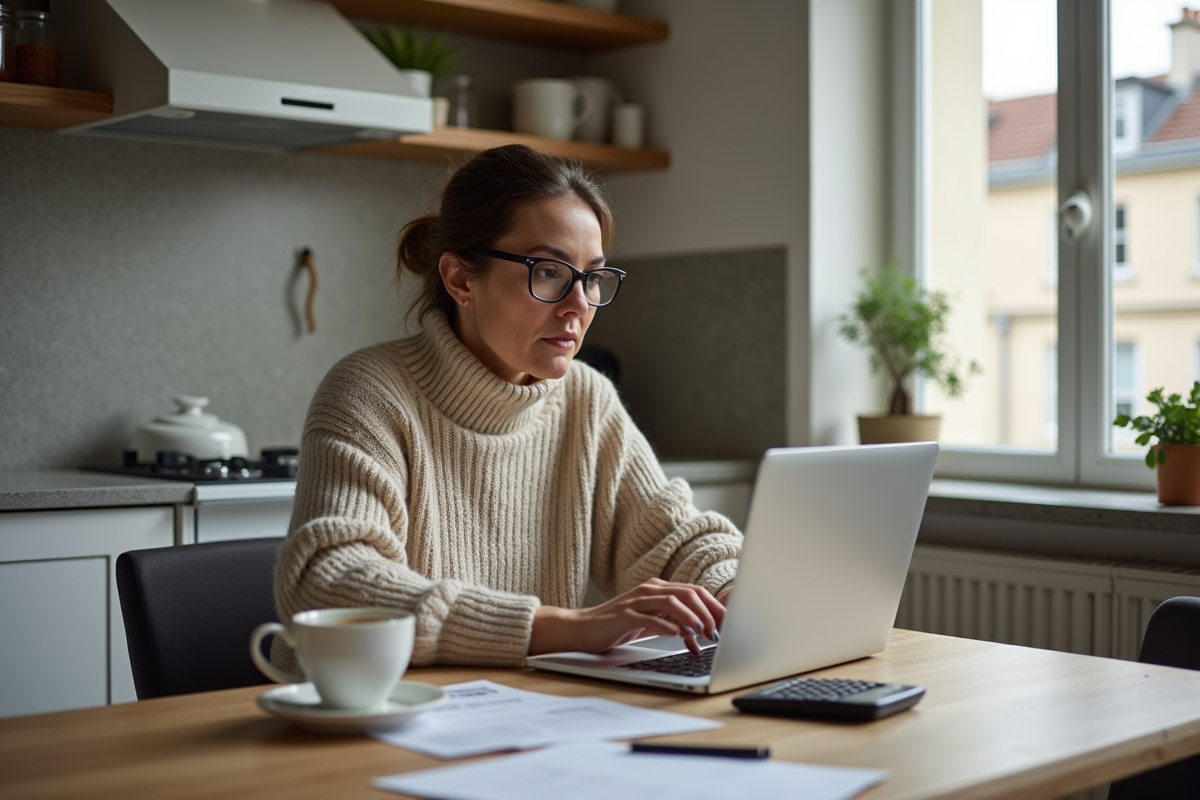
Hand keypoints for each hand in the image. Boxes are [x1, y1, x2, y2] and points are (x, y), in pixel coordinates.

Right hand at [529, 578, 725, 656]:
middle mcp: (650, 590)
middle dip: (709, 612)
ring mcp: (637, 600)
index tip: (727, 624)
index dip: (715, 606)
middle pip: (689, 593)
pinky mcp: (625, 614)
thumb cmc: (619, 626)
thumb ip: (675, 623)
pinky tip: (677, 635)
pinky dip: (668, 625)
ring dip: (693, 618)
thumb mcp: (652, 622)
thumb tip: (701, 634)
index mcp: (659, 589)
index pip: (695, 591)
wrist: (583, 628)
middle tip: (718, 631)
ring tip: (703, 634)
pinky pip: (651, 617)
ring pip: (674, 602)